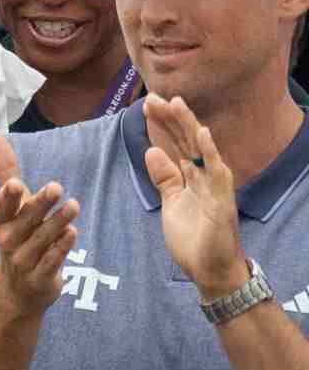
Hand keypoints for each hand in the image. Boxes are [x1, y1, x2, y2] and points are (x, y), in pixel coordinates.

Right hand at [0, 135, 80, 318]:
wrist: (18, 290)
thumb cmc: (17, 237)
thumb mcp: (11, 207)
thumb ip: (6, 172)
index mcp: (2, 222)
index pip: (2, 208)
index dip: (6, 197)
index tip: (14, 183)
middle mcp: (10, 241)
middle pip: (27, 221)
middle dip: (41, 204)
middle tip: (56, 186)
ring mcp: (24, 261)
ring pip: (43, 239)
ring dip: (58, 222)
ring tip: (74, 205)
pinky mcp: (40, 278)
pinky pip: (52, 261)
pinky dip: (62, 248)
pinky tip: (72, 233)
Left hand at [142, 94, 248, 299]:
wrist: (209, 272)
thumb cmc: (194, 239)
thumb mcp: (171, 203)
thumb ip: (165, 178)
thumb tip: (152, 151)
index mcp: (191, 177)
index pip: (176, 144)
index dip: (164, 124)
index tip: (147, 106)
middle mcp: (205, 177)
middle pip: (187, 141)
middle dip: (171, 119)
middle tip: (154, 97)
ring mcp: (215, 187)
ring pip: (201, 150)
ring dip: (189, 126)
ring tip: (177, 103)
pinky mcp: (222, 202)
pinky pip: (217, 174)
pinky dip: (210, 153)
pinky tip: (203, 134)